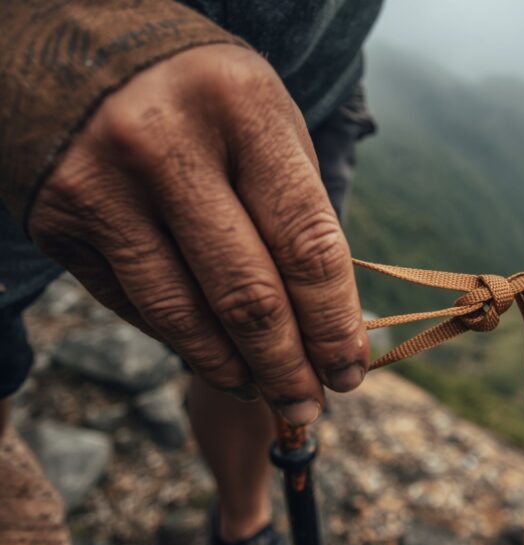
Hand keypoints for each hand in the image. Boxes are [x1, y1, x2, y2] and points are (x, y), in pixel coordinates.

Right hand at [30, 45, 367, 423]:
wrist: (71, 50)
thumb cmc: (199, 94)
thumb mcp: (264, 118)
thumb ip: (298, 206)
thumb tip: (332, 316)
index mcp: (242, 109)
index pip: (307, 244)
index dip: (335, 323)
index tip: (352, 370)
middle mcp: (166, 146)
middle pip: (249, 296)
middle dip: (290, 366)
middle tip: (313, 402)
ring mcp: (102, 186)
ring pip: (185, 317)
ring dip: (236, 371)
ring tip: (268, 392)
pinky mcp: (58, 220)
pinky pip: (135, 306)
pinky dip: (183, 341)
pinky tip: (215, 357)